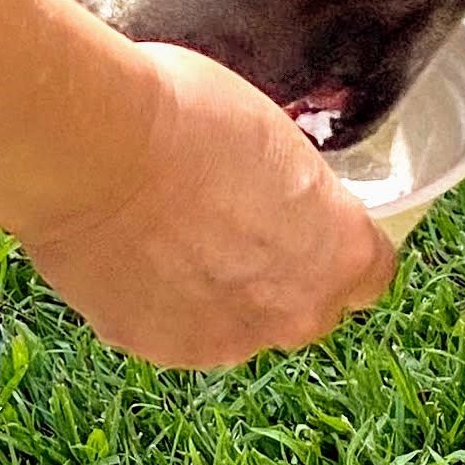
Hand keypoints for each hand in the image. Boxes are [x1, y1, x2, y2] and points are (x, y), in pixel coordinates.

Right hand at [18, 39, 395, 371]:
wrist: (90, 150)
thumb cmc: (185, 116)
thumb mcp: (271, 133)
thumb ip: (292, 188)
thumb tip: (276, 194)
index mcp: (340, 252)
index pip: (373, 273)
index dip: (344, 247)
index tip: (316, 223)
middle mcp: (294, 311)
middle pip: (308, 309)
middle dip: (284, 277)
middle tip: (236, 224)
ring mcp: (225, 340)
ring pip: (238, 324)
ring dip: (219, 293)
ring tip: (170, 234)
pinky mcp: (157, 349)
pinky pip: (174, 329)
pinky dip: (160, 300)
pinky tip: (133, 251)